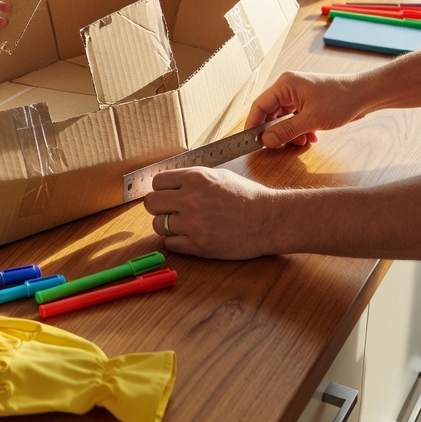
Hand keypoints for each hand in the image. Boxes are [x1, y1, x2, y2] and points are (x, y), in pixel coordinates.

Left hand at [143, 166, 283, 259]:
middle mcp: (190, 199)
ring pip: (158, 225)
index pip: (157, 182)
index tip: (167, 194)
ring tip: (183, 225)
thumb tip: (168, 184)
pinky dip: (176, 241)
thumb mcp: (218, 175)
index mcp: (195, 178)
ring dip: (167, 226)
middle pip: (151, 203)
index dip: (161, 189)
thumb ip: (191, 178)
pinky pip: (170, 243)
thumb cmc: (246, 196)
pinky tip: (190, 236)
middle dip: (159, 207)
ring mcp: (193, 224)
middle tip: (170, 210)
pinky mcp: (199, 245)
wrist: (269, 220)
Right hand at [245, 69, 363, 147]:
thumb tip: (265, 140)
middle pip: (270, 113)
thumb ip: (286, 130)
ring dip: (290, 133)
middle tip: (278, 146)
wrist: (365, 95)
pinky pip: (294, 118)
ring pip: (283, 118)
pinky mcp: (306, 102)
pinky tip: (311, 137)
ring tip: (303, 141)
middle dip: (276, 131)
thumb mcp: (311, 120)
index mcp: (285, 84)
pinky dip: (300, 130)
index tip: (251, 141)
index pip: (259, 105)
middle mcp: (288, 87)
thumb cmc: (341, 100)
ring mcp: (297, 94)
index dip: (253, 124)